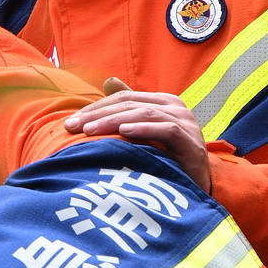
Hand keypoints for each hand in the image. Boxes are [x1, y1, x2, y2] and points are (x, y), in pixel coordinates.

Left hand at [63, 85, 211, 192]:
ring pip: (145, 114)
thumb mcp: (145, 131)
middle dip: (99, 115)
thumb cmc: (168, 158)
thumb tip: (108, 81)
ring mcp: (186, 123)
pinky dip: (144, 129)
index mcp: (162, 102)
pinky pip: (166, 130)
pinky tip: (124, 133)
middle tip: (73, 127)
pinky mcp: (191, 141)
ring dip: (114, 121)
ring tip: (91, 130)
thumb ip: (129, 107)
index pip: (123, 98)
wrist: (197, 186)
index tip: (70, 122)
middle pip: (130, 104)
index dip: (95, 108)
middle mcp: (175, 107)